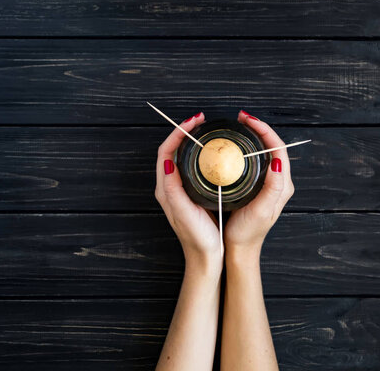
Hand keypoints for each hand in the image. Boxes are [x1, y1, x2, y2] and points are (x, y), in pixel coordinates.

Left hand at [155, 112, 221, 270]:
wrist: (206, 258)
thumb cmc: (198, 239)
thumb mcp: (185, 213)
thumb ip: (174, 190)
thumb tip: (168, 163)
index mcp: (166, 189)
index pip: (166, 152)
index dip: (178, 133)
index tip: (194, 122)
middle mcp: (170, 186)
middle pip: (172, 150)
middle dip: (184, 132)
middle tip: (201, 121)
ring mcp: (180, 189)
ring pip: (182, 157)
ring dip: (191, 141)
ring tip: (206, 131)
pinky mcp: (191, 193)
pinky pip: (192, 166)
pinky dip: (199, 153)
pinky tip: (213, 152)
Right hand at [224, 111, 294, 255]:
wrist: (240, 249)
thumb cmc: (248, 233)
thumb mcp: (261, 210)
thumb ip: (272, 187)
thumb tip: (278, 161)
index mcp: (282, 184)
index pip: (278, 148)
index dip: (265, 131)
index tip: (248, 121)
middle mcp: (278, 181)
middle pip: (272, 146)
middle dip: (259, 129)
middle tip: (241, 118)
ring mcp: (269, 183)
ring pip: (264, 151)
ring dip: (254, 136)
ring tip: (239, 126)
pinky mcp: (259, 186)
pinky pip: (256, 160)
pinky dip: (248, 148)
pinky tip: (236, 145)